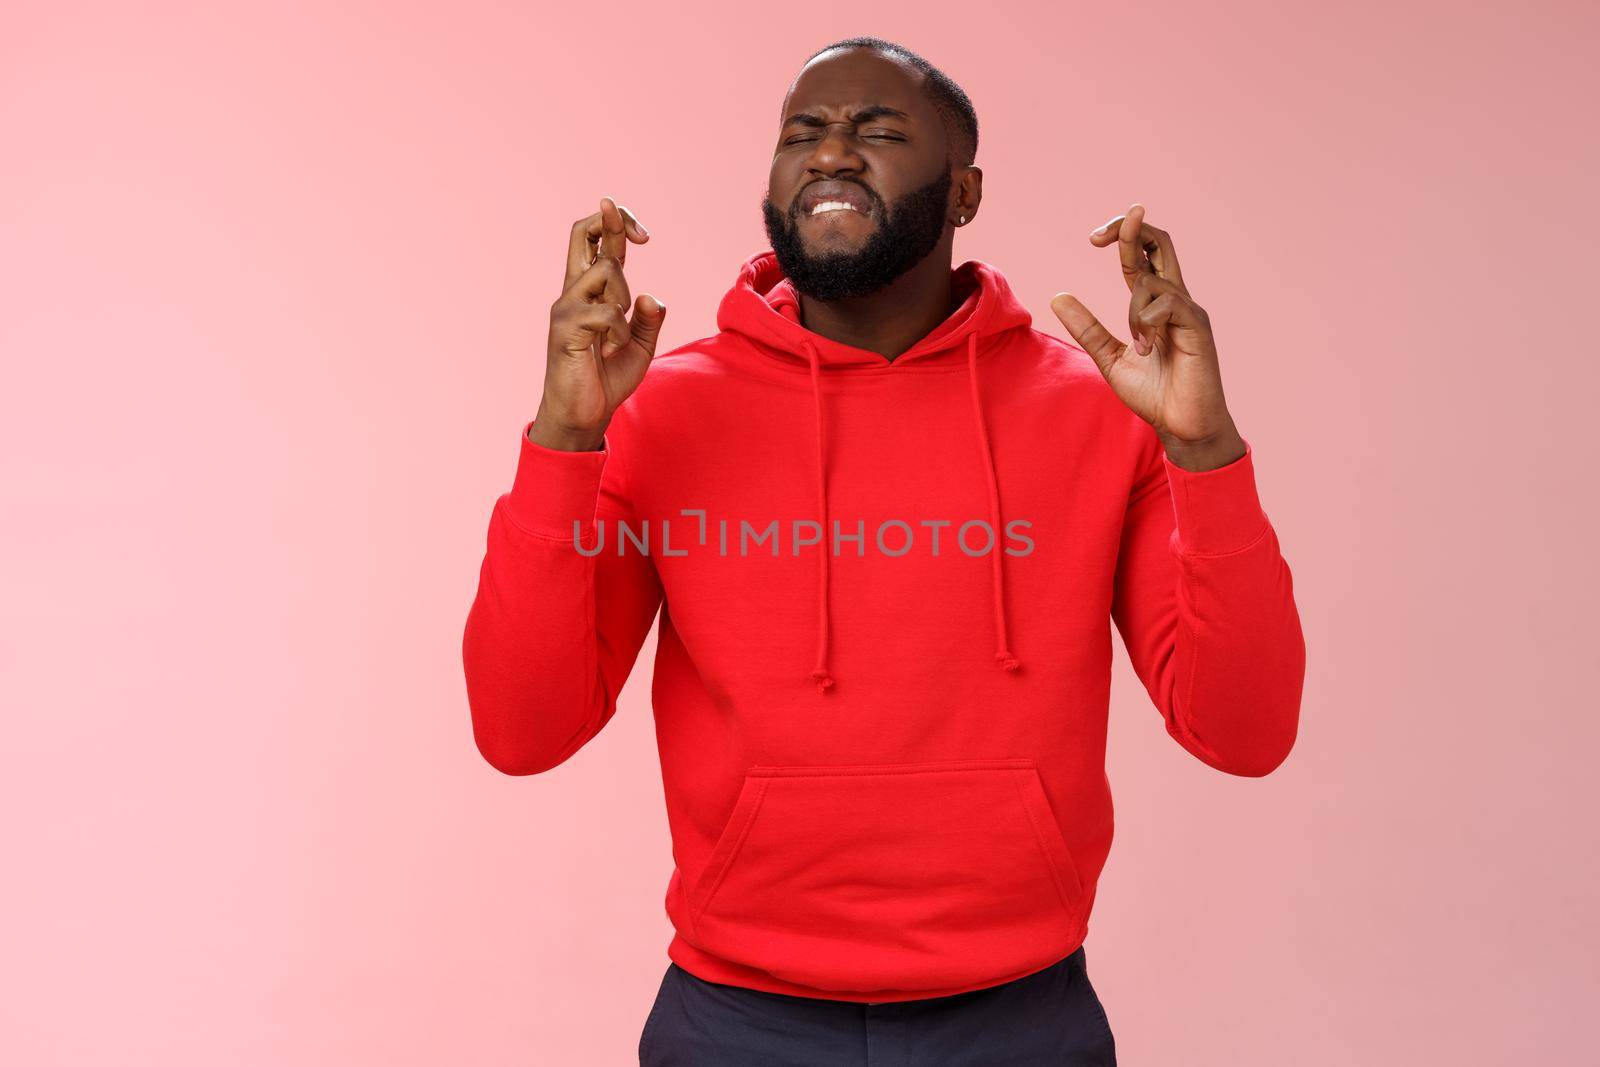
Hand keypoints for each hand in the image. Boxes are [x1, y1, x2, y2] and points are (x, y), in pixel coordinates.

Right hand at [530, 196, 666, 450]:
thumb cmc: (607, 380)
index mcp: (591, 291)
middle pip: (581, 231)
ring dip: (625, 295)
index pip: (597, 240)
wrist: (584, 415)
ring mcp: (566, 307)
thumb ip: (649, 320)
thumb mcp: (640, 346)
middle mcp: (574, 290)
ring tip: (620, 330)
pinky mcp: (565, 328)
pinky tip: (612, 349)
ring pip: (604, 270)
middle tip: (643, 238)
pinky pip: (606, 312)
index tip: (644, 236)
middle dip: (612, 221)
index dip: (618, 223)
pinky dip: (620, 330)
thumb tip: (651, 297)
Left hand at [1050, 204, 1245, 471]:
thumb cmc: (1154, 394)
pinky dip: (1147, 324)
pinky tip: (1149, 350)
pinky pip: (1166, 305)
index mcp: (1156, 303)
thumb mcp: (1109, 357)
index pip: (1141, 254)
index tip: (1093, 238)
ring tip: (1139, 348)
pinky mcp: (1198, 327)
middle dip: (1131, 229)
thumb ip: (1087, 329)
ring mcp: (1189, 311)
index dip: (1122, 235)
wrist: (1182, 427)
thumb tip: (1058, 296)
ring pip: (1150, 283)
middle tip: (1097, 236)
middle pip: (1159, 243)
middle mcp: (1176, 299)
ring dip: (1133, 312)